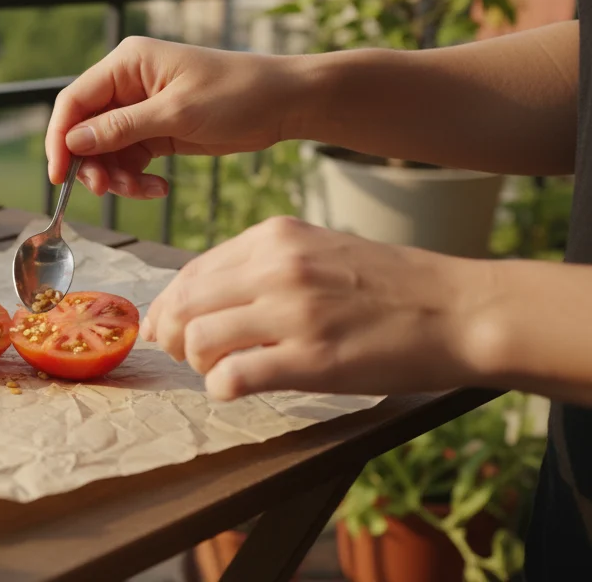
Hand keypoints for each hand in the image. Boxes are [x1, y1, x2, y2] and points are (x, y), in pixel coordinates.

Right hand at [46, 37, 310, 196]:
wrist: (285, 102)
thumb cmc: (236, 94)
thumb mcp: (177, 113)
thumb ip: (122, 128)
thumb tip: (74, 142)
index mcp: (127, 64)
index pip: (74, 101)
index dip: (60, 139)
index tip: (59, 176)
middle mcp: (127, 84)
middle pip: (86, 130)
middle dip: (93, 163)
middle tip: (107, 190)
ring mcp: (141, 108)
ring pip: (106, 150)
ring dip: (117, 176)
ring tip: (144, 190)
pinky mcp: (157, 130)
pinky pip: (130, 159)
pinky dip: (137, 179)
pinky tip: (158, 188)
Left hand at [144, 216, 485, 400]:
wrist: (461, 310)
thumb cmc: (391, 286)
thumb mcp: (319, 251)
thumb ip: (262, 267)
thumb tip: (201, 299)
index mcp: (274, 237)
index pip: (190, 272)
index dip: (168, 307)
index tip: (166, 329)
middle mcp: (276, 267)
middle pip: (183, 305)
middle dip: (172, 337)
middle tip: (186, 356)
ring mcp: (293, 312)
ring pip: (198, 339)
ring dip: (197, 364)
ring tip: (220, 371)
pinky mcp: (311, 359)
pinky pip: (232, 377)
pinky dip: (222, 389)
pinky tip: (238, 389)